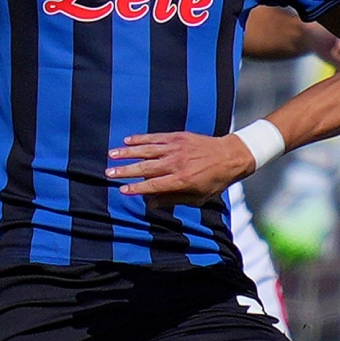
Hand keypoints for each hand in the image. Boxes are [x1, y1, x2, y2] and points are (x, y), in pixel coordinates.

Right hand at [107, 131, 252, 205]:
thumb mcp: (198, 197)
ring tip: (112, 155)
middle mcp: (176, 163)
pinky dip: (141, 139)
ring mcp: (176, 148)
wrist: (230, 156)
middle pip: (146, 168)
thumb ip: (173, 200)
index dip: (137, 189)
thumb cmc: (215, 180)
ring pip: (147, 150)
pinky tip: (128, 141)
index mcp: (182, 180)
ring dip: (128, 153)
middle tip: (109, 173)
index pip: (154, 186)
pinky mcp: (178, 137)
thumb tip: (150, 204)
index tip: (123, 191)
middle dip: (126, 171)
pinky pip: (156, 138)